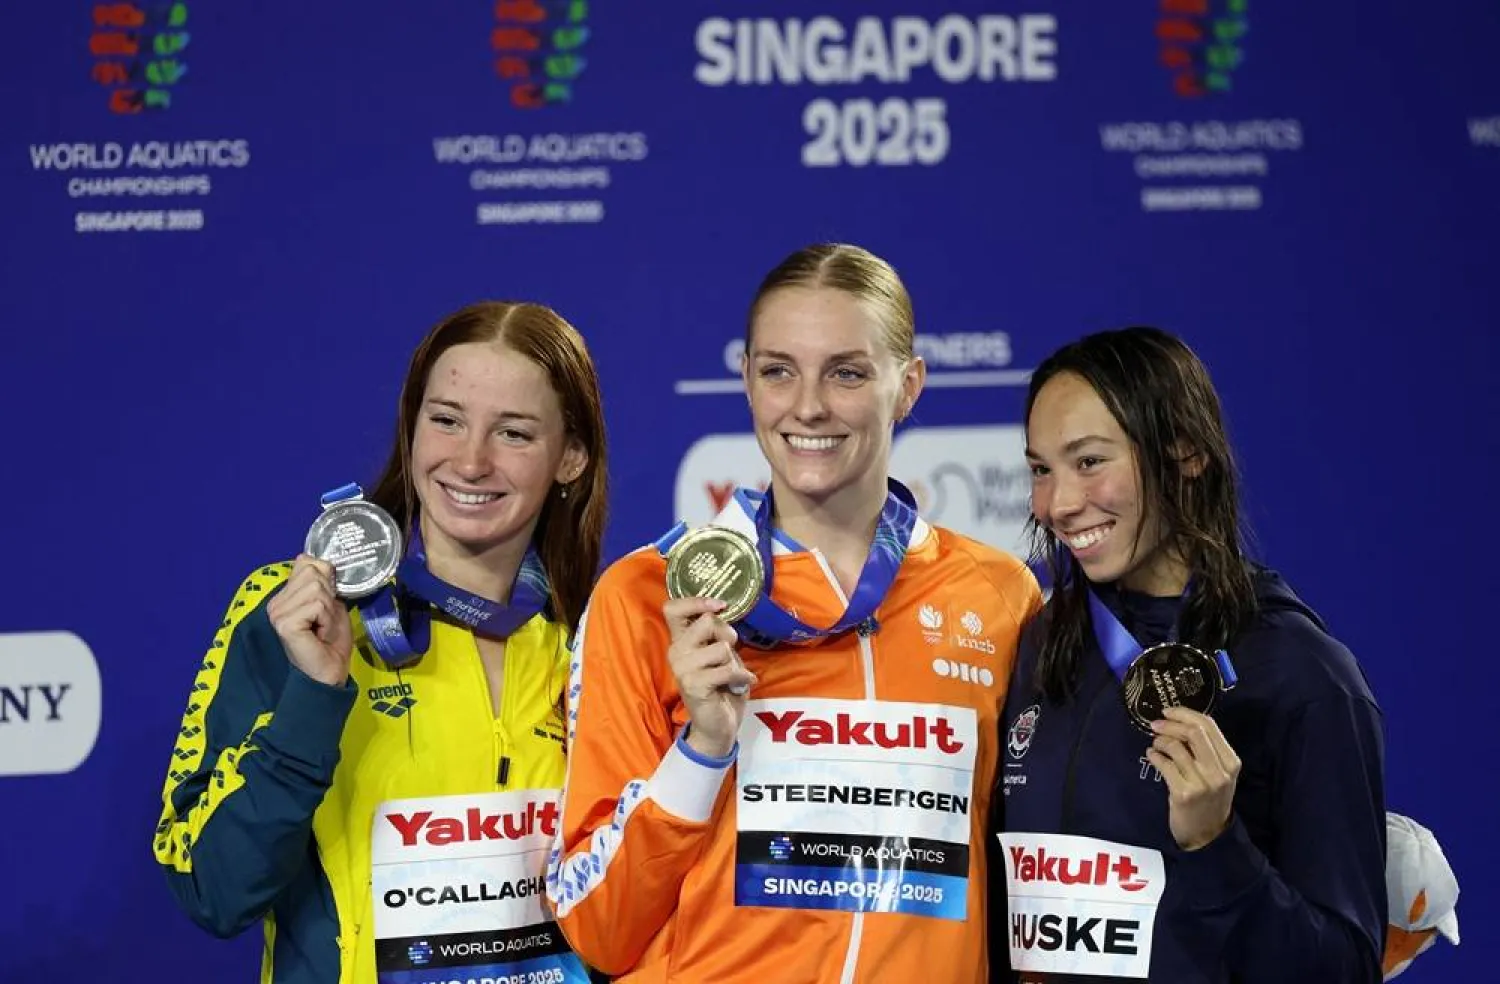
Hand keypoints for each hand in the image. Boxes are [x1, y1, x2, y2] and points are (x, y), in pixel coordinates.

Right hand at [267, 554, 353, 687]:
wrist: (330, 673)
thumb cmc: (332, 642)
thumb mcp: (332, 605)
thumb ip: (324, 583)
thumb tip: (318, 560)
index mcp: (285, 596)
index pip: (305, 563)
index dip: (325, 578)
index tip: (327, 604)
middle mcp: (276, 603)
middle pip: (313, 573)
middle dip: (329, 595)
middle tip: (325, 619)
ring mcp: (277, 614)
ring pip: (316, 589)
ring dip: (329, 610)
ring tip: (323, 627)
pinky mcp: (284, 624)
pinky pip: (316, 605)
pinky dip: (326, 619)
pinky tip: (320, 633)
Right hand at [663, 597, 755, 758]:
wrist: (717, 726)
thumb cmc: (721, 686)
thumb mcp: (720, 655)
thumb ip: (717, 636)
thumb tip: (724, 615)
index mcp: (681, 641)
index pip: (673, 609)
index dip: (696, 601)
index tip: (719, 605)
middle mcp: (676, 652)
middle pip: (706, 622)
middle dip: (727, 634)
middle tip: (730, 650)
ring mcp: (683, 669)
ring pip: (721, 648)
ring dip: (735, 662)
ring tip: (734, 674)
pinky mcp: (694, 685)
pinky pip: (727, 670)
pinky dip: (742, 676)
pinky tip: (744, 682)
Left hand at [1145, 706, 1240, 850]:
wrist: (1207, 835)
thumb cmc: (1210, 799)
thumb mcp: (1219, 773)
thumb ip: (1207, 750)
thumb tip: (1180, 721)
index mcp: (1231, 761)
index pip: (1209, 725)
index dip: (1185, 713)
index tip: (1168, 711)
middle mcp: (1220, 771)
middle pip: (1193, 732)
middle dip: (1171, 723)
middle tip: (1156, 724)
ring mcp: (1203, 783)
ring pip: (1176, 747)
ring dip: (1160, 741)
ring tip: (1155, 744)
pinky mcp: (1184, 794)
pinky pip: (1165, 764)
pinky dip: (1154, 755)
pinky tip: (1152, 756)